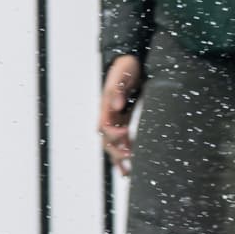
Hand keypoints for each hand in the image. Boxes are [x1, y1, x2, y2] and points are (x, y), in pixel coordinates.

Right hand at [98, 54, 143, 175]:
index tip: (126, 136)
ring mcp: (115, 119)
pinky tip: (128, 167)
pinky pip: (120, 141)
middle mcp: (108, 115)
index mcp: (106, 105)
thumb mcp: (123, 74)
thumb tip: (116, 106)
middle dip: (116, 152)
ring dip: (118, 158)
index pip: (104, 126)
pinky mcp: (123, 121)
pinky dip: (122, 154)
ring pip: (112, 144)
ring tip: (126, 173)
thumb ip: (118, 89)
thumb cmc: (125, 67)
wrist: (128, 60)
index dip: (114, 134)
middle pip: (106, 139)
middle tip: (130, 160)